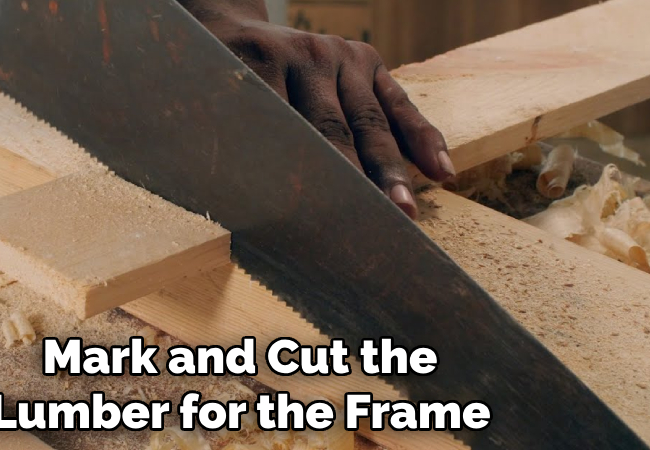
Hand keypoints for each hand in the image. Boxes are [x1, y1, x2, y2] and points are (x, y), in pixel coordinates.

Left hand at [180, 1, 454, 218]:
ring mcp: (341, 56)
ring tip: (405, 211)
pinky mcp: (367, 60)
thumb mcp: (208, 108)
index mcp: (260, 66)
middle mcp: (307, 56)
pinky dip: (422, 138)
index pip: (286, 134)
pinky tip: (441, 170)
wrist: (230, 31)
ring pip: (369, 122)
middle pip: (334, 131)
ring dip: (389, 171)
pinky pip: (399, 104)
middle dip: (354, 182)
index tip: (315, 223)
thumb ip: (230, 148)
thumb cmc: (216, 85)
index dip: (300, 180)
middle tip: (370, 224)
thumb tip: (253, 209)